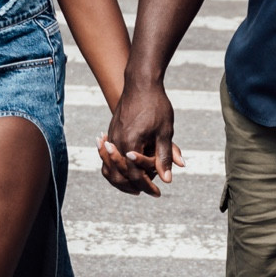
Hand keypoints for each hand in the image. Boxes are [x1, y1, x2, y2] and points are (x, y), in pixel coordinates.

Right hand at [100, 79, 185, 196]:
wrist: (141, 83)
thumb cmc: (156, 106)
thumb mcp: (165, 132)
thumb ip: (164, 156)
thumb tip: (167, 179)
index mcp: (130, 144)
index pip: (135, 175)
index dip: (147, 186)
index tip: (158, 193)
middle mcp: (117, 143)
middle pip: (119, 175)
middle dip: (133, 186)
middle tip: (148, 192)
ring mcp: (111, 137)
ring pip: (109, 168)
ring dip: (121, 179)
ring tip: (135, 186)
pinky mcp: (111, 133)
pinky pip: (108, 157)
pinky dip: (115, 167)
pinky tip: (126, 169)